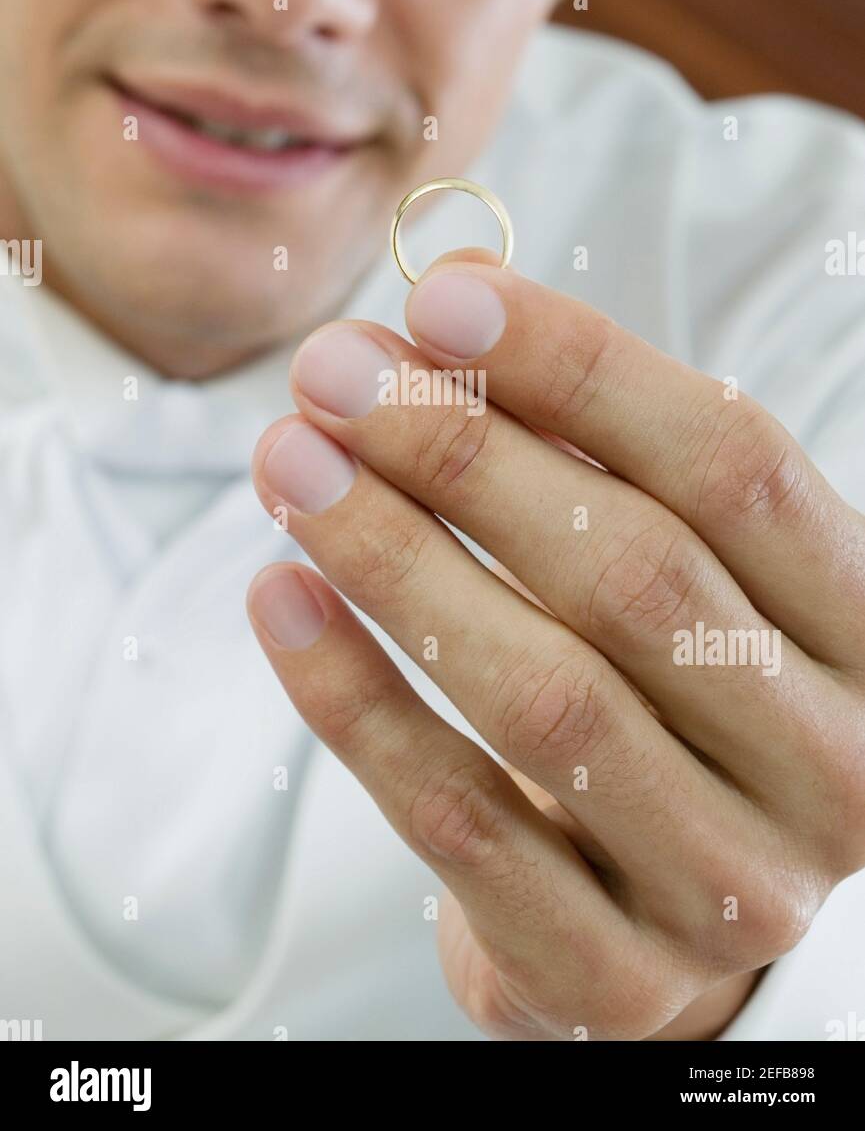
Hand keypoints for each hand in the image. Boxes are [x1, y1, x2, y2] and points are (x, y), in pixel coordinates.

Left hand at [247, 251, 864, 1040]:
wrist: (673, 900)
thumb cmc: (671, 688)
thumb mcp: (669, 560)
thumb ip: (584, 442)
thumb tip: (454, 294)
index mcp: (864, 633)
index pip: (737, 469)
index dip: (585, 370)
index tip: (442, 296)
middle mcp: (829, 766)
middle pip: (634, 576)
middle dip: (462, 454)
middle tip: (332, 372)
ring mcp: (730, 887)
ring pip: (544, 696)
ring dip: (395, 559)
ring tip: (289, 461)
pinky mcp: (610, 975)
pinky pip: (459, 824)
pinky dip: (354, 702)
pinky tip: (280, 598)